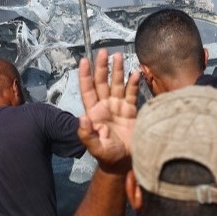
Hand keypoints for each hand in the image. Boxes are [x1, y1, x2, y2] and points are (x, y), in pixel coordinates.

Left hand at [77, 49, 139, 173]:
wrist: (125, 163)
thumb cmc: (108, 156)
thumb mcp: (95, 148)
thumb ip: (86, 135)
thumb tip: (81, 118)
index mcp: (94, 113)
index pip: (88, 90)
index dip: (85, 76)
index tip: (84, 61)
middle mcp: (105, 106)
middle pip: (102, 82)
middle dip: (102, 67)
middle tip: (104, 52)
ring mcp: (118, 107)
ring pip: (117, 84)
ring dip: (117, 71)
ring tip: (119, 56)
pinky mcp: (131, 111)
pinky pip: (132, 94)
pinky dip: (133, 84)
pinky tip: (135, 74)